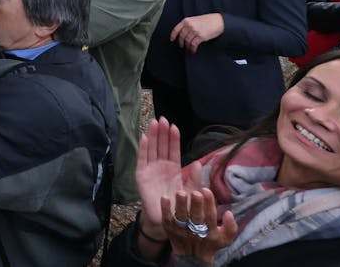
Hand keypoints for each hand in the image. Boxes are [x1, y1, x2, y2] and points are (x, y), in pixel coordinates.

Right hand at [135, 119, 186, 242]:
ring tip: (154, 123)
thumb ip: (193, 178)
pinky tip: (145, 137)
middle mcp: (160, 166)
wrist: (166, 220)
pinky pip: (142, 159)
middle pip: (161, 146)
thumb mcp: (190, 191)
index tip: (174, 126)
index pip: (172, 150)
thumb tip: (197, 163)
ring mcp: (150, 170)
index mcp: (172, 169)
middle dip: (162, 132)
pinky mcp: (141, 176)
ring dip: (153, 135)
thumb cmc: (178, 205)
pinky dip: (143, 148)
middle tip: (163, 118)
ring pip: (152, 149)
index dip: (173, 138)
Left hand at [160, 187, 238, 260]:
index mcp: (210, 232)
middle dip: (196, 205)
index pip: (210, 217)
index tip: (206, 190)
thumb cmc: (211, 242)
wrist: (193, 257)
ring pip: (181, 218)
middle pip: (196, 217)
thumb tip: (229, 213)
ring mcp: (182, 231)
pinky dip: (165, 209)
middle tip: (195, 193)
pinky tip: (165, 197)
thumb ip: (231, 227)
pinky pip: (167, 219)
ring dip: (180, 205)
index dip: (209, 204)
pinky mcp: (170, 230)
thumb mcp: (225, 239)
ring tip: (181, 193)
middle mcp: (196, 231)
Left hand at [170, 13, 225, 52]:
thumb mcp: (195, 19)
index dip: (173, 35)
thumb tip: (182, 33)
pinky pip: (193, 45)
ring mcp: (195, 31)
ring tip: (189, 48)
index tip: (172, 40)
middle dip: (181, 42)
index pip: (176, 29)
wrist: (218, 21)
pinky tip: (193, 51)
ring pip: (187, 42)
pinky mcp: (200, 37)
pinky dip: (192, 49)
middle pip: (181, 37)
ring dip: (187, 47)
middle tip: (182, 46)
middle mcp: (189, 26)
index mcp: (186, 20)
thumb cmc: (207, 20)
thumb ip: (188, 24)